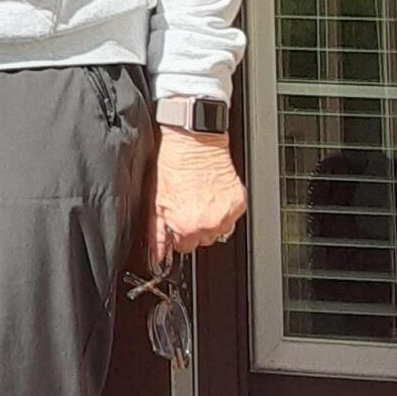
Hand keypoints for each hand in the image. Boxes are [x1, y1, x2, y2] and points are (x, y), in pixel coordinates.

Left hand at [150, 130, 245, 265]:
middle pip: (202, 240)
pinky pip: (231, 217)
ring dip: (211, 220)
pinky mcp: (239, 203)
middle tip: (189, 204)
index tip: (177, 221)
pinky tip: (213, 194)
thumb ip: (157, 232)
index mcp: (186, 226)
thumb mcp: (157, 200)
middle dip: (195, 227)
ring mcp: (226, 215)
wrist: (195, 141)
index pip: (184, 247)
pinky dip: (223, 209)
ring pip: (219, 231)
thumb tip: (157, 254)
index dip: (178, 233)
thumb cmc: (174, 164)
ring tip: (201, 198)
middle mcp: (209, 224)